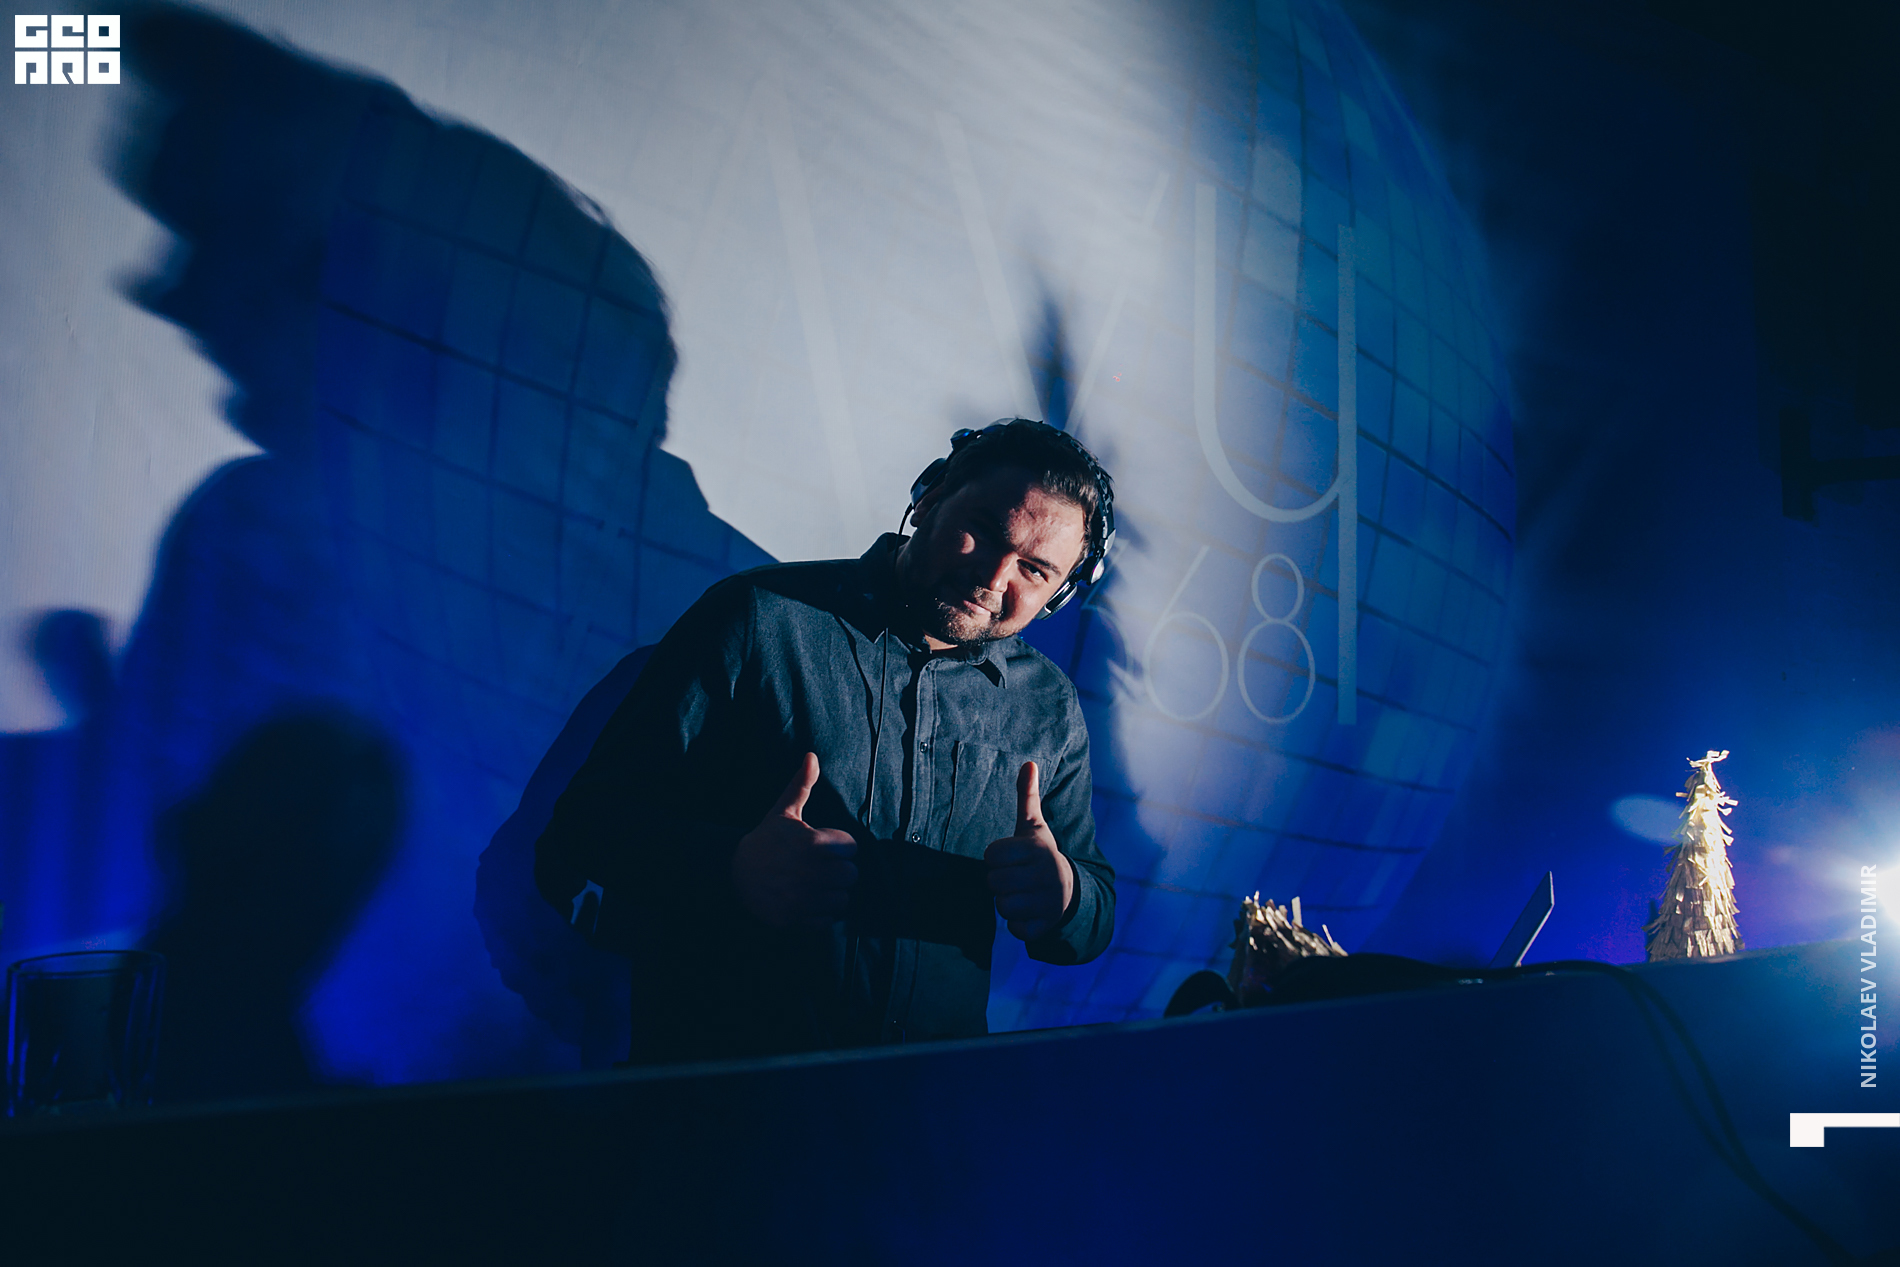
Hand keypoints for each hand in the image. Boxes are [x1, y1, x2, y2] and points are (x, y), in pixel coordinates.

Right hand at [731, 752, 858, 930]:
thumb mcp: (782, 811)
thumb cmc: (765, 839)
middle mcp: (809, 872)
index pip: (852, 848)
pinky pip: (827, 921)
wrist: (732, 872)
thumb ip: (801, 785)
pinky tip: (807, 901)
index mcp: (812, 843)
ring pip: (843, 900)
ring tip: (816, 884)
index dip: (840, 846)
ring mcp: (801, 898)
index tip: (824, 846)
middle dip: (839, 870)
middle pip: (851, 875)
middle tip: (822, 866)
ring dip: (833, 893)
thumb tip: (812, 756)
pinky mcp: (794, 919)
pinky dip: (821, 914)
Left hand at [985, 760, 1074, 942]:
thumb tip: (1028, 762)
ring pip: (1002, 906)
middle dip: (1000, 882)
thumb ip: (1028, 797)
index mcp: (1038, 849)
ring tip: (1023, 894)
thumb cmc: (1040, 856)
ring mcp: (1048, 902)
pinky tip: (1030, 912)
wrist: (1070, 892)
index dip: (996, 858)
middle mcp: (1046, 874)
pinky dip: (1019, 924)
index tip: (1012, 858)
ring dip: (1008, 903)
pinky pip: (1015, 929)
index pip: (990, 855)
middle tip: (1016, 878)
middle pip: (993, 883)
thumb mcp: (1034, 827)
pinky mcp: (1046, 926)